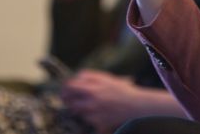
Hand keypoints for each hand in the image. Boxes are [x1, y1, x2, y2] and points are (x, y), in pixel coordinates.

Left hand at [59, 70, 181, 132]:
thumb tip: (77, 76)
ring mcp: (93, 113)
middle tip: (68, 98)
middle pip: (69, 100)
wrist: (135, 105)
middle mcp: (91, 100)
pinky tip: (96, 113)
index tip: (64, 88)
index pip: (70, 86)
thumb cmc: (121, 89)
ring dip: (78, 108)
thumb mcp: (106, 77)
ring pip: (77, 111)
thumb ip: (90, 76)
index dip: (65, 87)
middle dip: (67, 99)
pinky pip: (87, 120)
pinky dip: (89, 117)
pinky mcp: (98, 123)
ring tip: (86, 104)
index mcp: (92, 87)